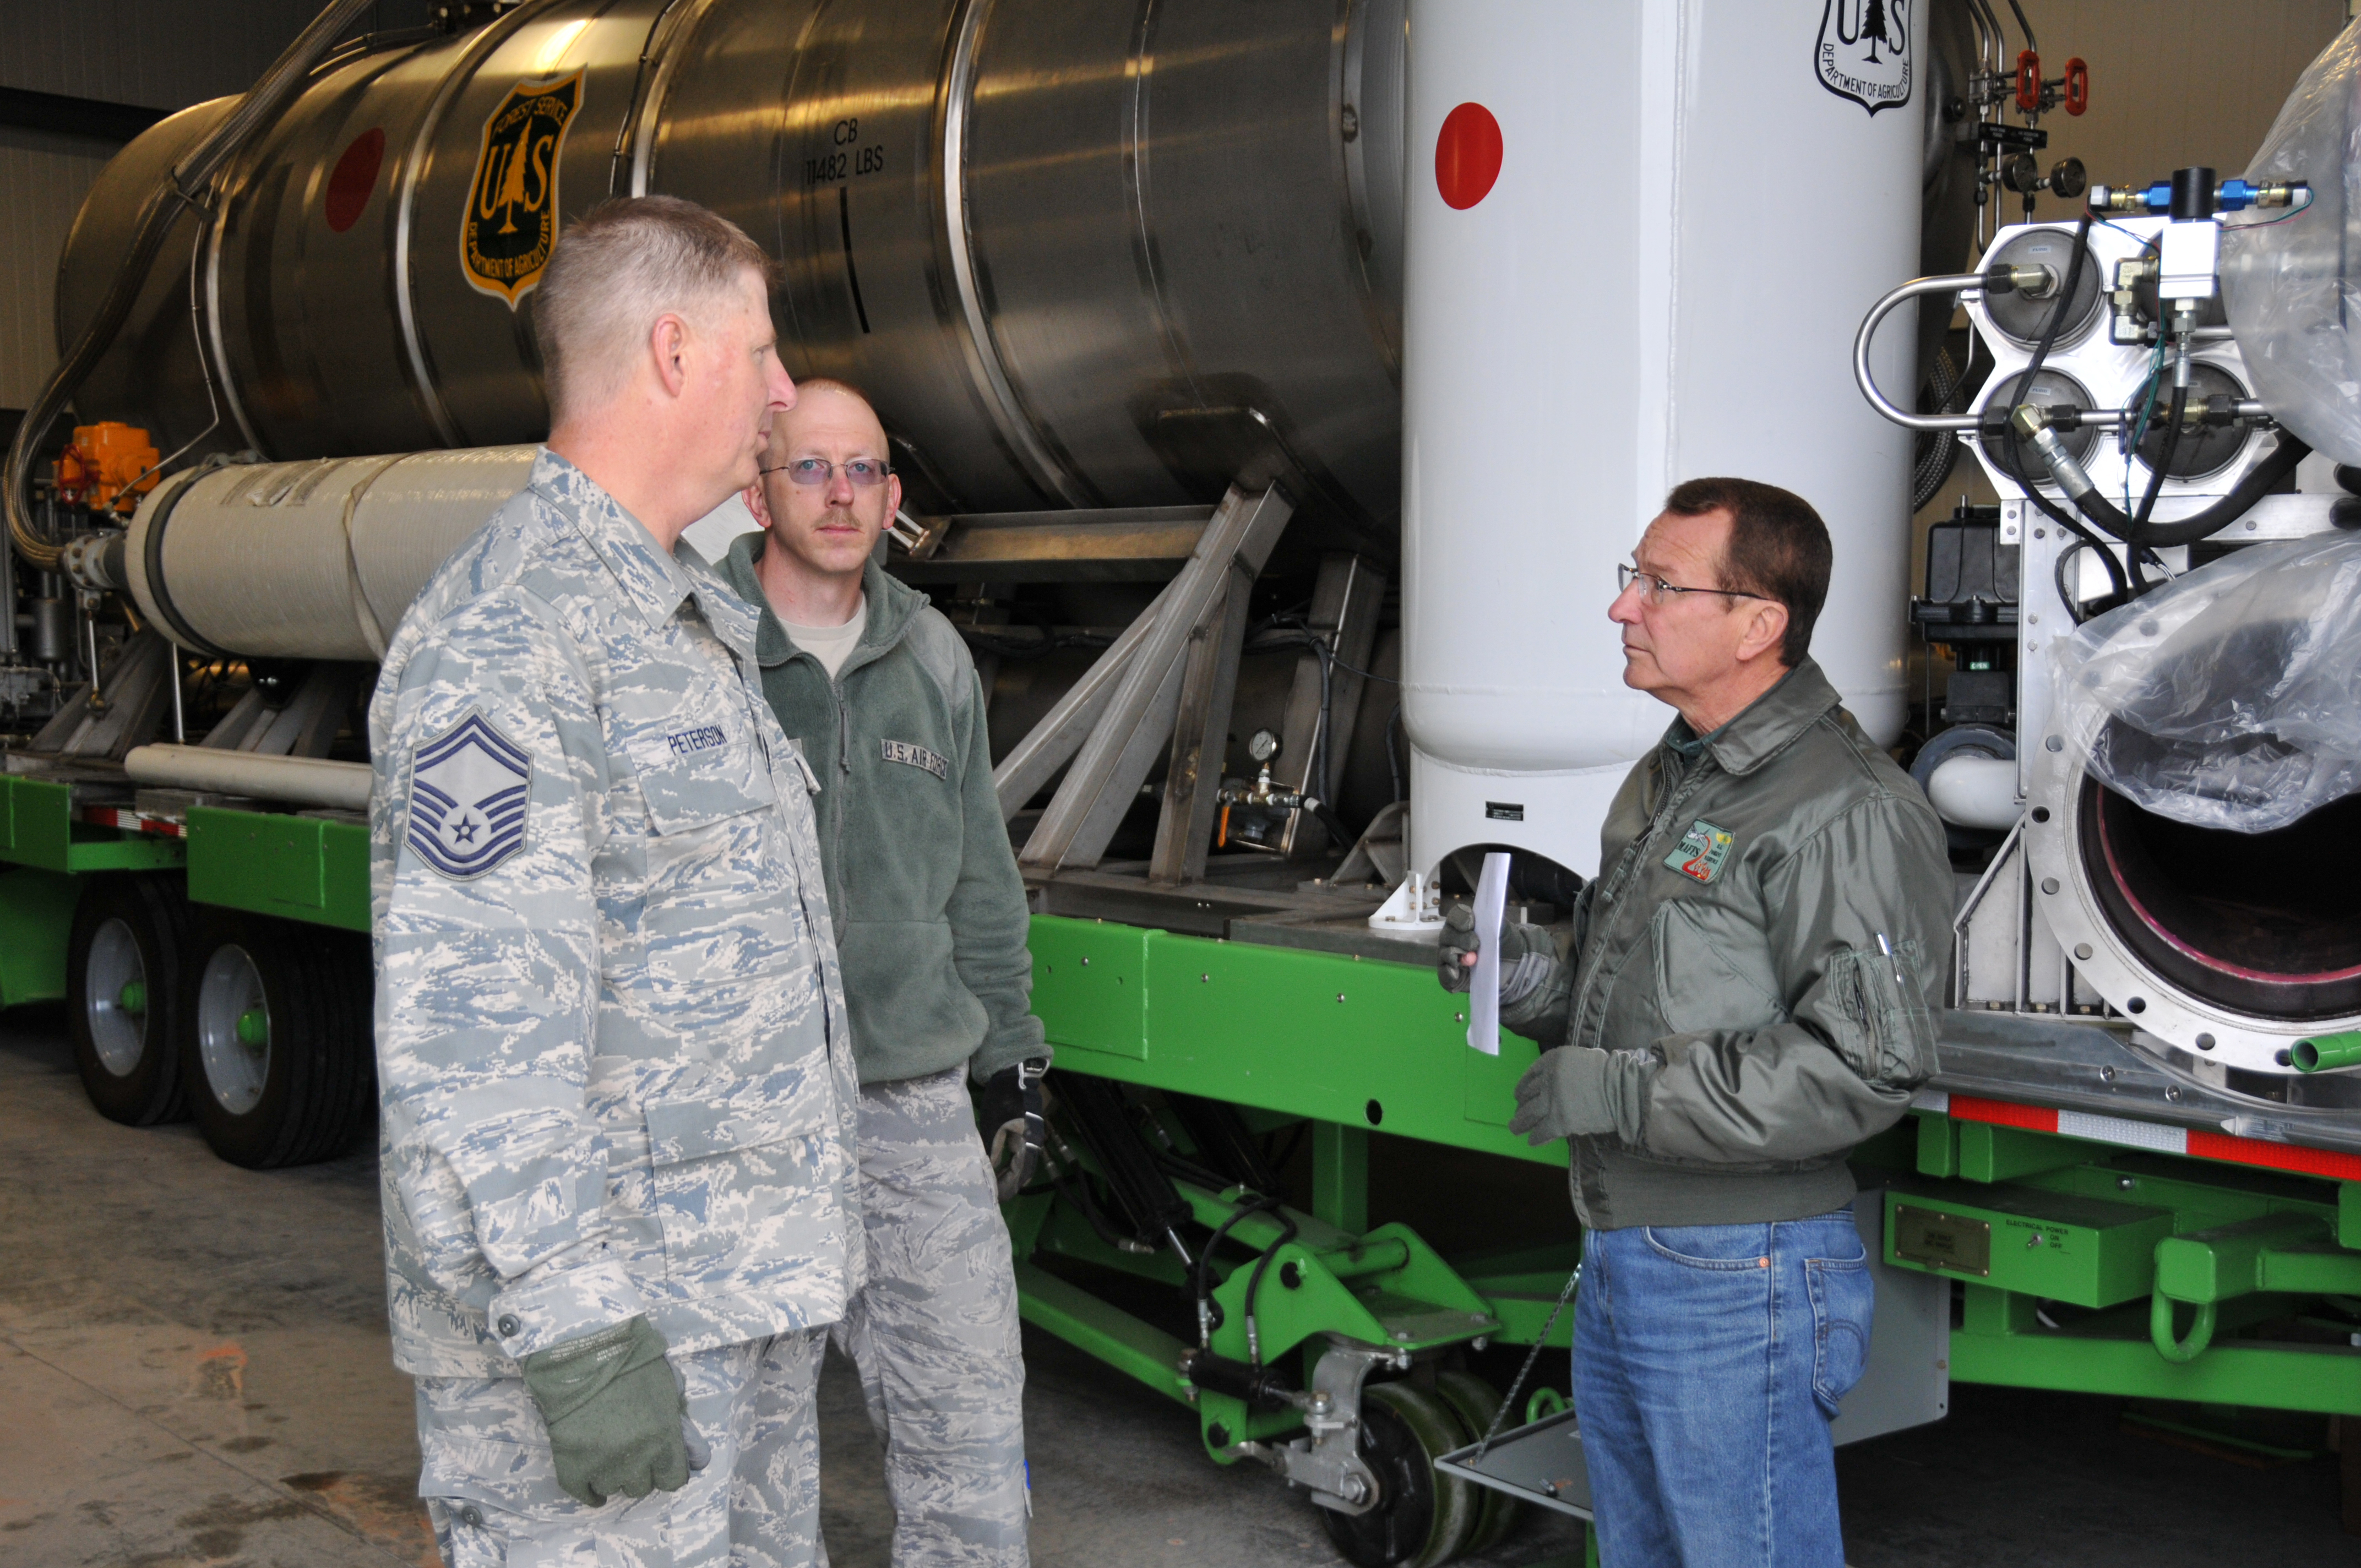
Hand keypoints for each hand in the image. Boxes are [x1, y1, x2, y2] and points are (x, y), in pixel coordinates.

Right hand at [521, 1316, 691, 1505]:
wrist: (583, 1350)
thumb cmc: (631, 1361)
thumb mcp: (669, 1388)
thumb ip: (683, 1425)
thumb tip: (698, 1458)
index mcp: (664, 1437)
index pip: (674, 1480)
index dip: (668, 1471)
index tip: (661, 1462)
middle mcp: (637, 1457)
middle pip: (642, 1487)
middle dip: (640, 1471)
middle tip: (632, 1451)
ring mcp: (602, 1463)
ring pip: (613, 1488)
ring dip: (614, 1475)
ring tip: (610, 1455)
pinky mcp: (571, 1463)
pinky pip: (582, 1492)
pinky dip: (589, 1492)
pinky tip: (593, 1487)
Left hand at [979, 1060, 1047, 1202]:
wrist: (1012, 1074)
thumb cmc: (1002, 1100)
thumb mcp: (993, 1126)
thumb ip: (992, 1150)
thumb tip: (988, 1172)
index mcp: (1029, 1141)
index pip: (1022, 1172)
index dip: (1010, 1186)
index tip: (998, 1198)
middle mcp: (1033, 1141)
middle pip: (1023, 1169)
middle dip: (1009, 1183)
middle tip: (993, 1194)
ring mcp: (1030, 1135)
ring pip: (1020, 1161)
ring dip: (1008, 1173)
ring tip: (993, 1183)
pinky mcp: (1023, 1130)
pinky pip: (1018, 1152)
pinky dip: (1009, 1161)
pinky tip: (997, 1166)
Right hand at [1439, 906, 1550, 996]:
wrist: (1513, 969)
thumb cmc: (1506, 946)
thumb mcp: (1505, 932)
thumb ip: (1496, 924)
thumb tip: (1488, 921)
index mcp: (1465, 923)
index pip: (1456, 915)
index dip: (1460, 918)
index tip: (1470, 924)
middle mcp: (1453, 938)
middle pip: (1447, 934)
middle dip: (1461, 939)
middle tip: (1476, 945)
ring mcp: (1449, 957)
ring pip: (1444, 953)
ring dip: (1455, 955)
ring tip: (1470, 960)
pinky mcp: (1450, 975)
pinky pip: (1443, 974)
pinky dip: (1449, 973)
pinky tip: (1457, 974)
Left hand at [1508, 1048, 1620, 1145]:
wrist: (1622, 1089)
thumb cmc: (1607, 1073)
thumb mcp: (1579, 1059)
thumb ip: (1561, 1070)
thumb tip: (1551, 1084)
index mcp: (1552, 1060)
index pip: (1530, 1075)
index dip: (1522, 1088)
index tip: (1518, 1095)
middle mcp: (1548, 1078)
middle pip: (1527, 1096)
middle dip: (1520, 1107)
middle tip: (1517, 1115)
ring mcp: (1552, 1100)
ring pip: (1528, 1114)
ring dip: (1520, 1123)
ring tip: (1515, 1129)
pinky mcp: (1559, 1120)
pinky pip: (1541, 1131)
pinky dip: (1536, 1137)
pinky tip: (1532, 1141)